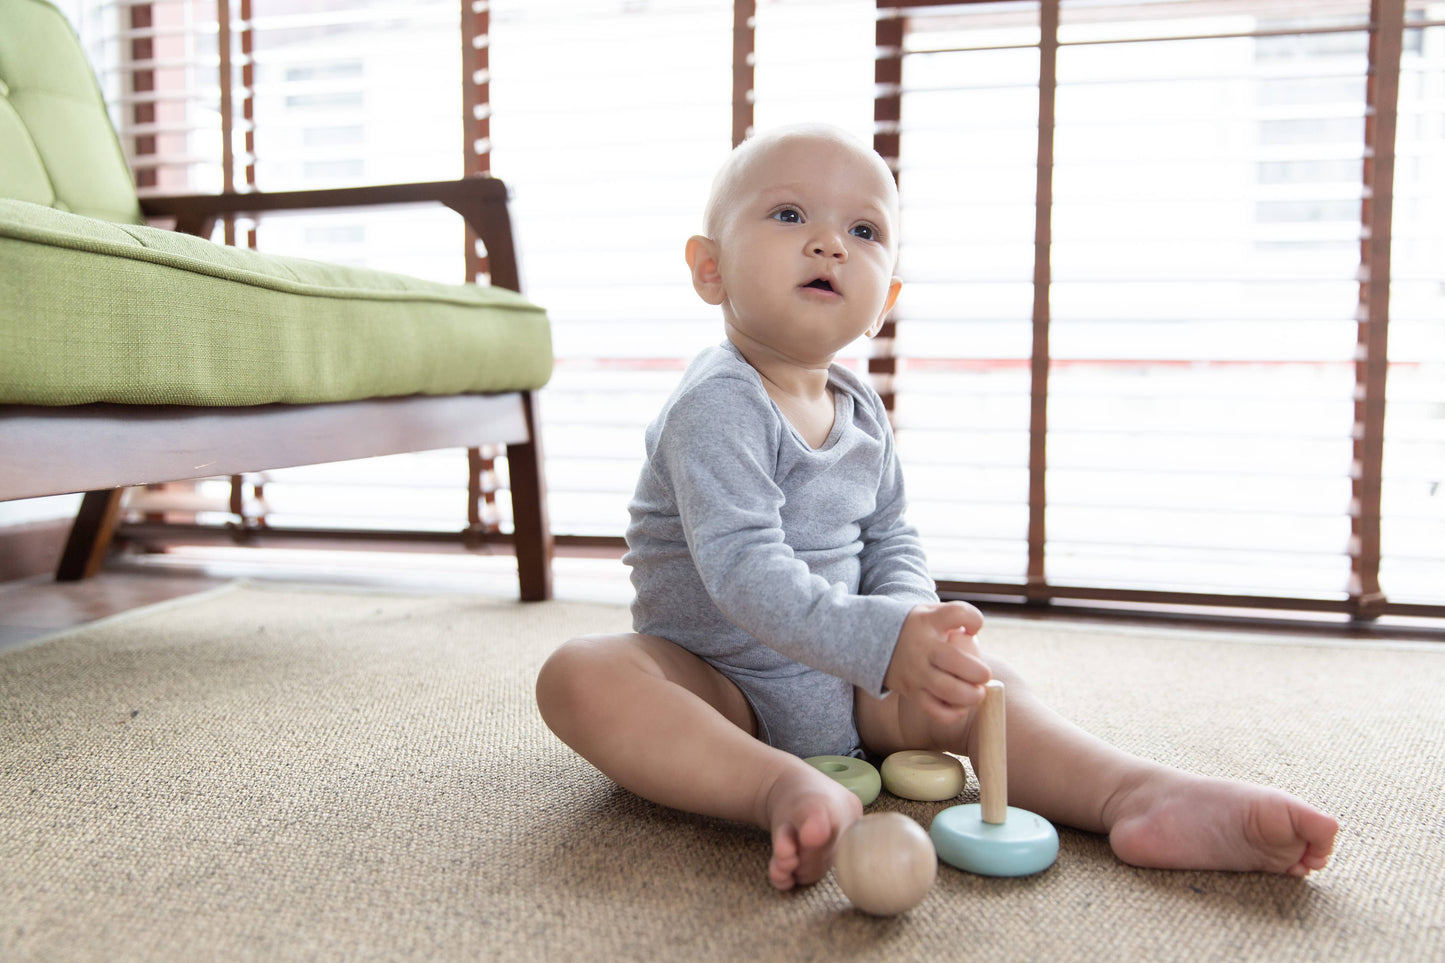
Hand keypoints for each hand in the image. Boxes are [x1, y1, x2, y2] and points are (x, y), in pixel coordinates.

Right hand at [883, 602, 989, 724]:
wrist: (871, 641)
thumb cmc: (915, 627)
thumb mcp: (929, 612)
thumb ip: (956, 618)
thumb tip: (978, 637)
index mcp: (928, 622)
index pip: (958, 614)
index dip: (975, 620)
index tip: (974, 629)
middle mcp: (921, 647)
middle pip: (956, 662)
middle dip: (979, 672)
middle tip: (984, 675)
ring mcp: (915, 672)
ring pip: (948, 690)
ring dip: (971, 696)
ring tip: (977, 693)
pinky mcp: (911, 692)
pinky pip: (935, 710)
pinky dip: (953, 713)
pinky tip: (960, 706)